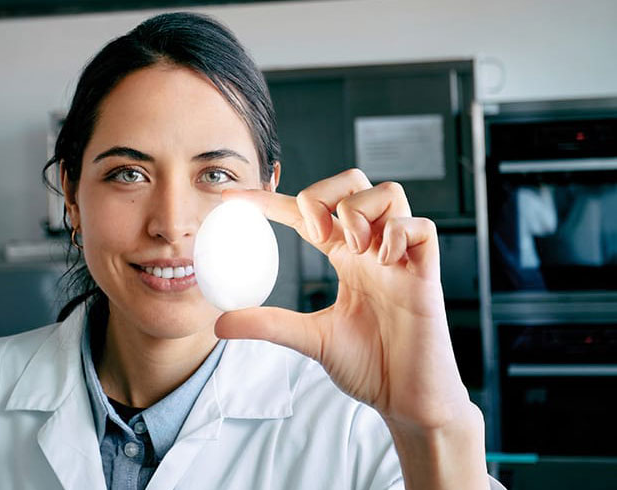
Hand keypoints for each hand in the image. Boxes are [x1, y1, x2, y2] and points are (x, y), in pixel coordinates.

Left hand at [215, 169, 470, 429]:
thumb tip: (220, 323)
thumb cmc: (370, 365)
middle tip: (313, 233)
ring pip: (389, 192)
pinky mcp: (428, 273)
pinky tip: (383, 260)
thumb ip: (269, 324)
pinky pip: (422, 227)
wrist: (408, 398)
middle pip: (354, 182)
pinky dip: (398, 233)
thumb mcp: (309, 339)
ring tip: (351, 249)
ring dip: (360, 211)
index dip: (269, 201)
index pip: (306, 213)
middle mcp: (372, 248)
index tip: (232, 200)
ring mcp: (401, 257)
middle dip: (325, 192)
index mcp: (345, 258)